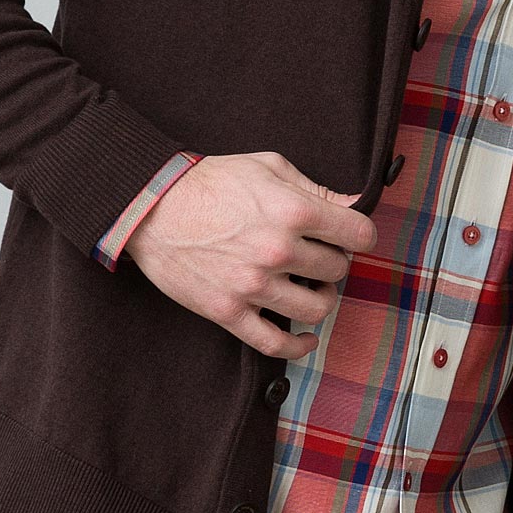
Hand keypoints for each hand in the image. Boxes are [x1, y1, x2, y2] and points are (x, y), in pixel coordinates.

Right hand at [126, 151, 376, 358]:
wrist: (153, 207)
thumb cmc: (210, 182)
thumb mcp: (268, 167)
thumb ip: (315, 188)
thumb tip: (354, 203)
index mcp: (294, 211)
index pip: (359, 235)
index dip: (359, 236)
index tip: (350, 238)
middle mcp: (278, 250)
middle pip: (337, 270)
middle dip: (332, 262)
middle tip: (317, 256)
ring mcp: (254, 285)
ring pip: (316, 308)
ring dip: (320, 298)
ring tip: (310, 288)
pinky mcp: (230, 311)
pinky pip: (276, 343)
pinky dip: (298, 346)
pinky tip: (306, 338)